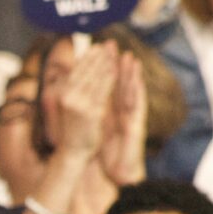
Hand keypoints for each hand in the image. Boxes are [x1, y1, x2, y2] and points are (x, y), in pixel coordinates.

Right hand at [50, 41, 118, 160]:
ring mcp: (80, 104)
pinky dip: (111, 78)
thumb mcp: (67, 106)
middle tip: (108, 43)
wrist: (72, 151)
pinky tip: (118, 69)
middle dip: (97, 55)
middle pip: (85, 71)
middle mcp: (68, 96)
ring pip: (95, 78)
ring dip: (106, 62)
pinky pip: (104, 90)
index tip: (96, 47)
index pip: (75, 70)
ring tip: (114, 51)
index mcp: (60, 93)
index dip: (86, 57)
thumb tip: (76, 72)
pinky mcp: (92, 112)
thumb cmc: (72, 129)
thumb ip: (71, 89)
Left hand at [100, 51, 146, 185]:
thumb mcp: (94, 125)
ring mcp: (131, 116)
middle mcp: (122, 110)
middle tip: (111, 45)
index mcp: (111, 108)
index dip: (102, 68)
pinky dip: (137, 91)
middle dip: (114, 64)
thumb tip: (75, 98)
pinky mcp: (137, 124)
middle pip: (119, 83)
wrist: (120, 169)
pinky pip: (137, 105)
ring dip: (131, 73)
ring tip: (128, 56)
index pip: (106, 84)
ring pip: (131, 90)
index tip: (95, 51)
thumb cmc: (107, 148)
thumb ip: (90, 110)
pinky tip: (137, 80)